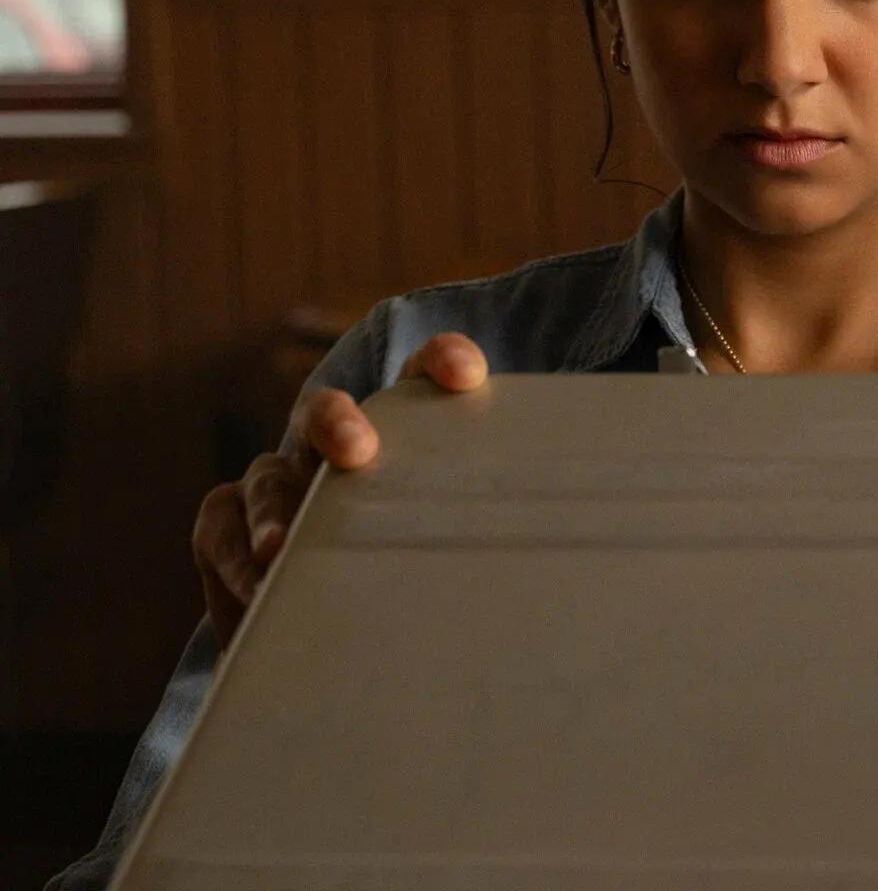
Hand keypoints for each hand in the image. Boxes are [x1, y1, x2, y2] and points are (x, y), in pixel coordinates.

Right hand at [192, 334, 486, 643]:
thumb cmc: (421, 572)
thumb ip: (478, 531)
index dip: (440, 362)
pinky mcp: (226, 524)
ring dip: (274, 510)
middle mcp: (331, 445)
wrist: (348, 628)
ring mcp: (276, 482)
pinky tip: (256, 600)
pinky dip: (233, 563)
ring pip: (266, 477)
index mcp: (399, 432)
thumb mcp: (454, 546)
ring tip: (281, 550)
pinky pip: (218, 530)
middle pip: (327, 412)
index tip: (466, 375)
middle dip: (336, 420)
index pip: (422, 376)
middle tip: (357, 450)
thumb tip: (546, 552)